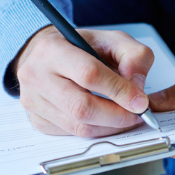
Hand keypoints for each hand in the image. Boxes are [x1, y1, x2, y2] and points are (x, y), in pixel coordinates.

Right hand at [14, 26, 154, 137]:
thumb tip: (137, 86)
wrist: (45, 56)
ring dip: (110, 127)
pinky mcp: (37, 120)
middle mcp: (36, 76)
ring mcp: (33, 101)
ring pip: (78, 126)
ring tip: (126, 118)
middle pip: (82, 107)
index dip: (119, 91)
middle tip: (137, 115)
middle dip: (117, 115)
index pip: (89, 74)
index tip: (141, 101)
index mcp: (52, 49)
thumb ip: (133, 55)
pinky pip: (72, 134)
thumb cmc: (80, 47)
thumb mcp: (111, 39)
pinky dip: (96, 131)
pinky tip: (107, 121)